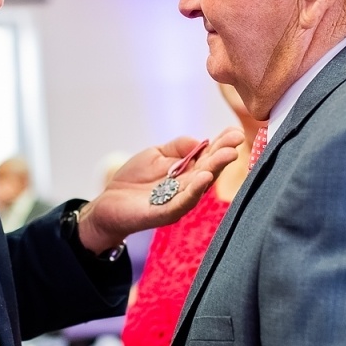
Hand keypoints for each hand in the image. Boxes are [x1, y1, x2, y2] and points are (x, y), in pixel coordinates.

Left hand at [77, 129, 242, 252]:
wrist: (108, 203)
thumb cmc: (135, 179)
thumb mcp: (156, 154)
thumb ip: (177, 147)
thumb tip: (199, 141)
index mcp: (188, 173)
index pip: (209, 157)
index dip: (222, 145)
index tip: (235, 132)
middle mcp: (188, 188)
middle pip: (210, 170)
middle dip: (223, 155)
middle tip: (236, 141)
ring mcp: (178, 202)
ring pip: (200, 186)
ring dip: (215, 170)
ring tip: (227, 155)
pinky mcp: (163, 213)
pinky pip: (182, 203)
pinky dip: (194, 192)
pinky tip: (204, 179)